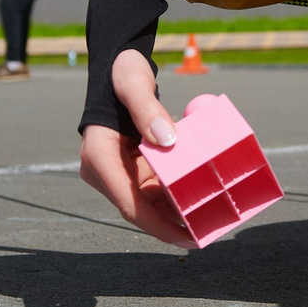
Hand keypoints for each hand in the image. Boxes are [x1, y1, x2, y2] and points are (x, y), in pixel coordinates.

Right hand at [78, 49, 194, 246]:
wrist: (117, 68)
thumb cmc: (123, 74)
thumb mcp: (135, 85)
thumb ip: (149, 110)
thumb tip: (167, 140)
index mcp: (99, 158)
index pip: (129, 204)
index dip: (158, 226)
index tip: (184, 238)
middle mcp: (104, 171)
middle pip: (140, 208)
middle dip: (172, 224)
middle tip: (207, 233)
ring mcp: (117, 172)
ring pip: (148, 203)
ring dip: (175, 213)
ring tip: (208, 222)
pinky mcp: (130, 168)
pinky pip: (153, 190)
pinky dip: (174, 196)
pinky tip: (198, 201)